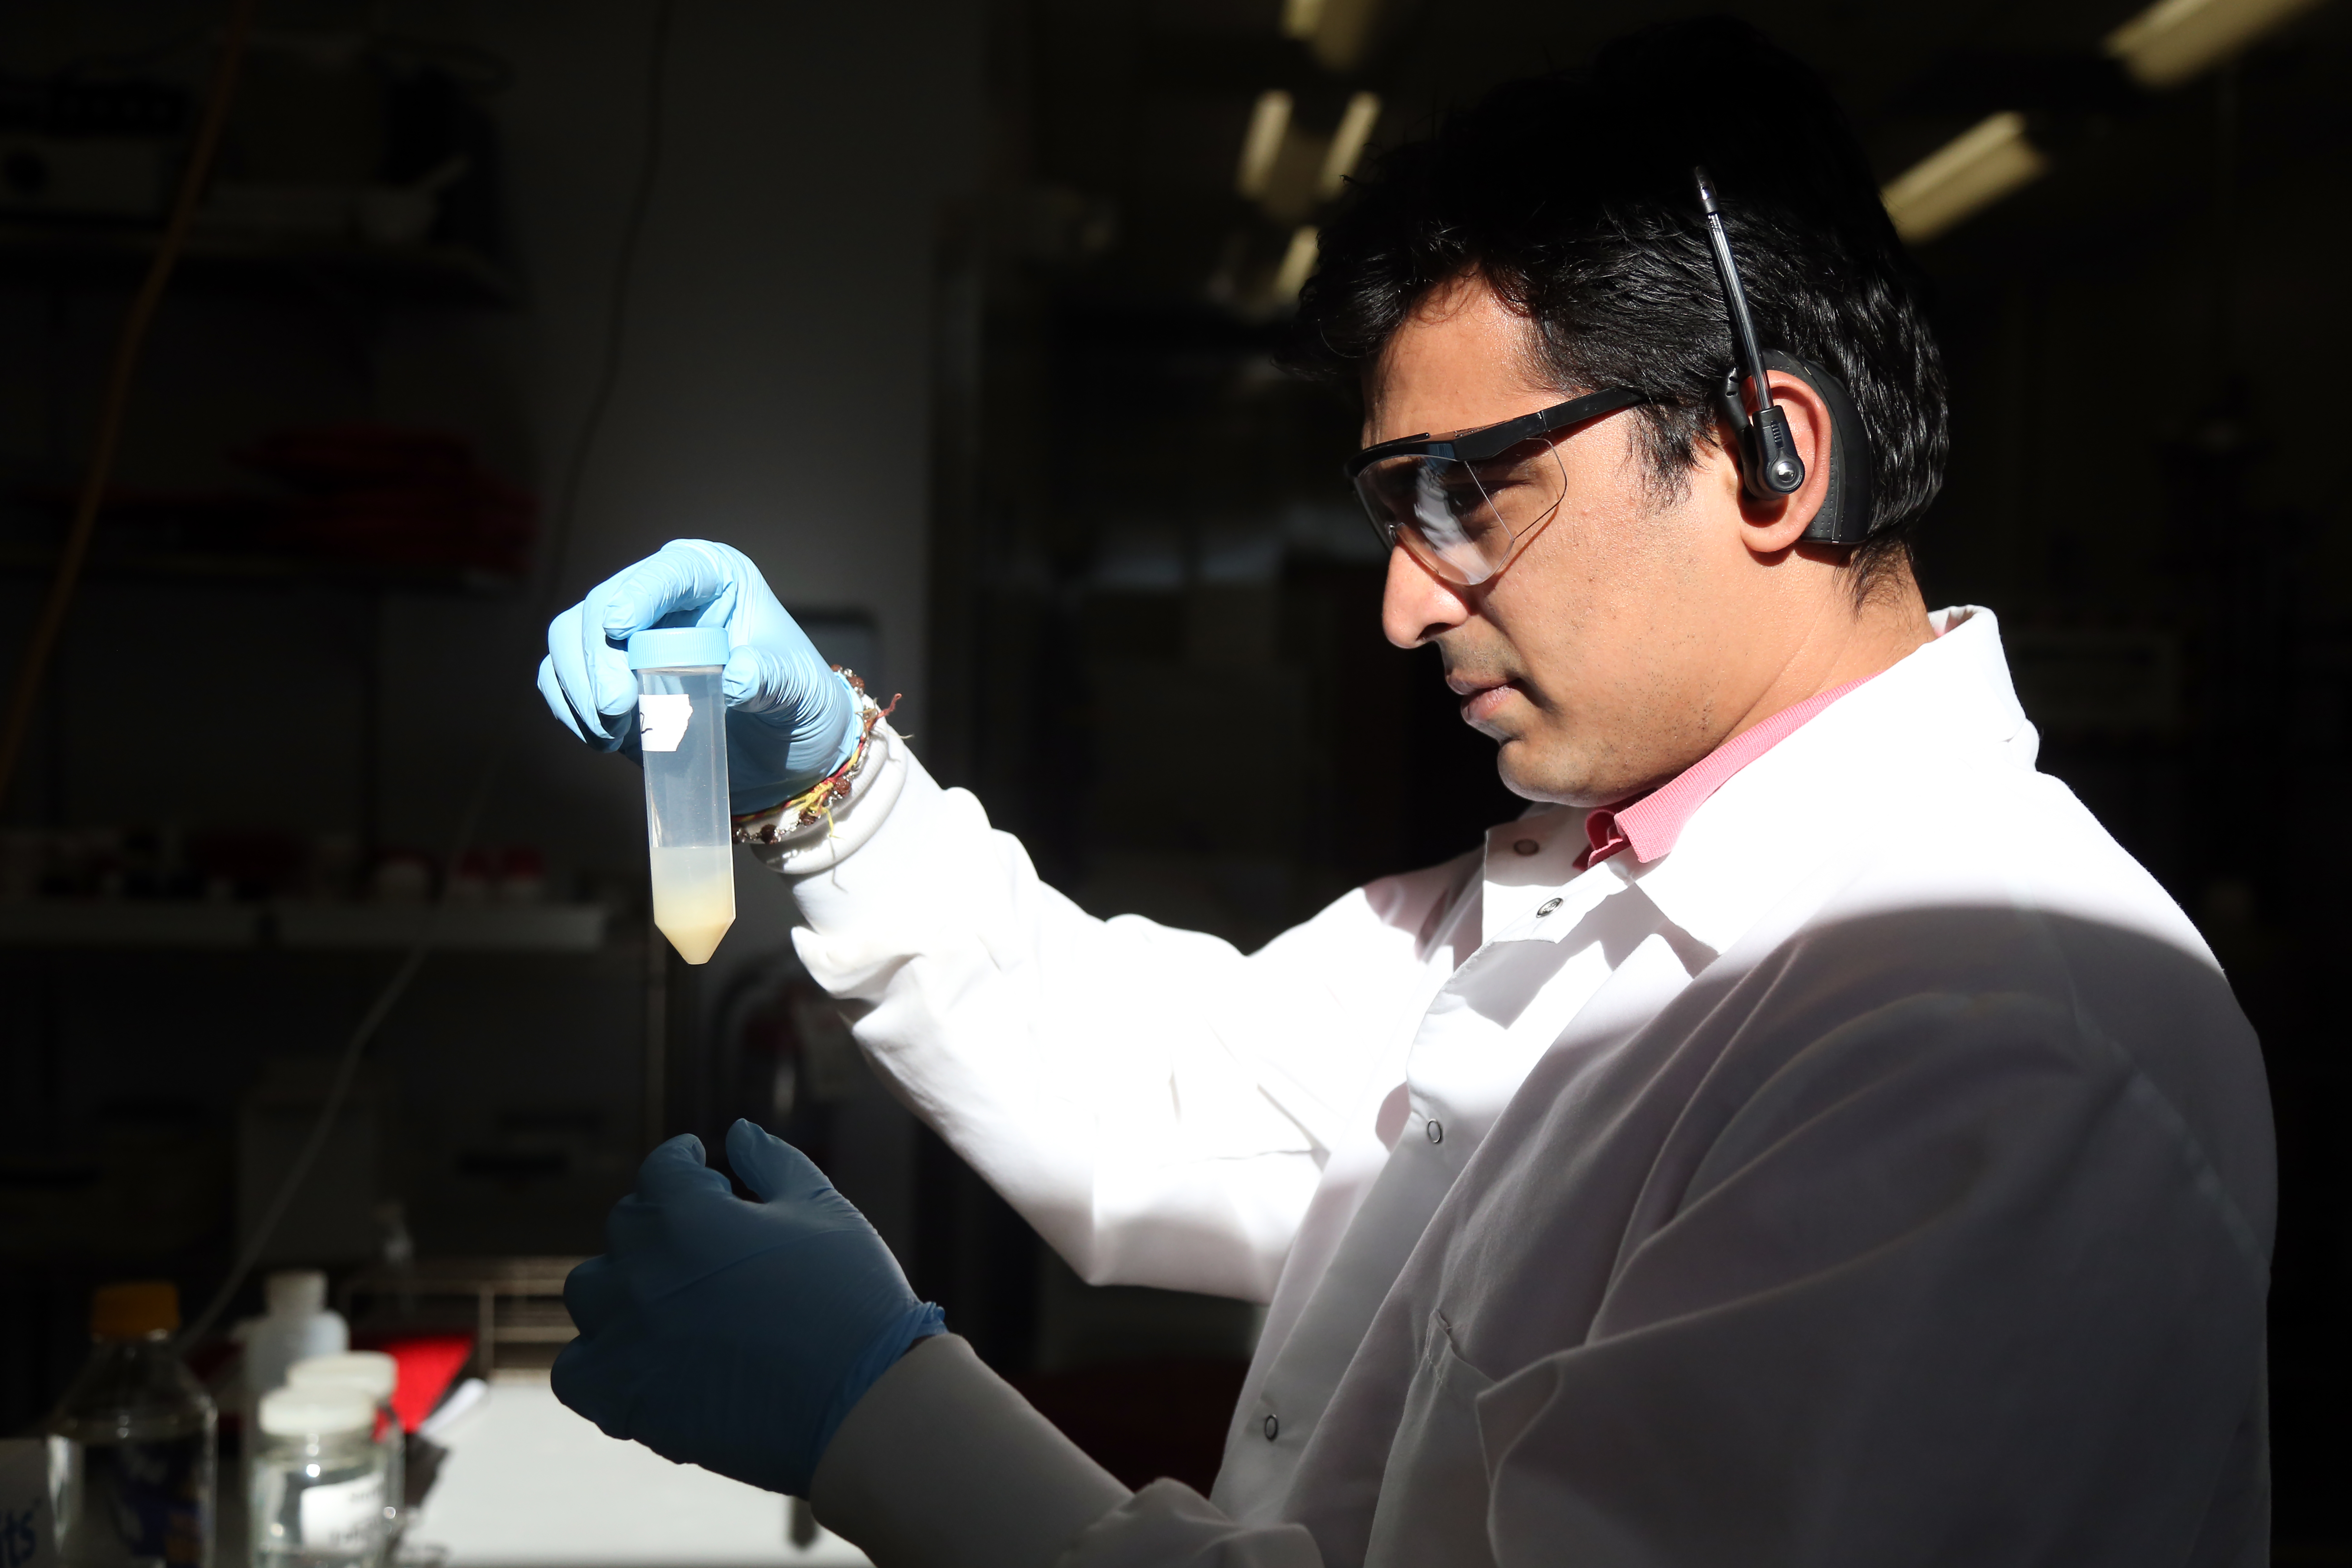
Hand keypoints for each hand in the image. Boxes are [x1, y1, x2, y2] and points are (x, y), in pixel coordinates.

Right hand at [537, 540, 858, 812]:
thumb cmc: (797, 703)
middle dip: (598, 657)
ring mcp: (627, 634)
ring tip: (612, 732)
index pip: (667, 572)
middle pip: (601, 606)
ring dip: (579, 686)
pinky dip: (571, 708)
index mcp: (712, 576)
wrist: (784, 750)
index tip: (619, 627)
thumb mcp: (798, 690)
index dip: (637, 594)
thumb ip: (771, 679)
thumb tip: (735, 676)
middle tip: (616, 709)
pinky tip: (602, 738)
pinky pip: (560, 678)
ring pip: (569, 638)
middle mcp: (662, 596)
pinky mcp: (604, 676)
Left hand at [554, 1121, 943, 1497]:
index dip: (685, 1163)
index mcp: (689, 1216)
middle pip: (627, 1226)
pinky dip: (597, 1357)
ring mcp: (628, 1340)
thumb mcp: (822, 1210)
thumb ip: (773, 1162)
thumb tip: (738, 1132)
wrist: (861, 1403)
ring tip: (667, 1295)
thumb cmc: (851, 1298)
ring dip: (622, 1282)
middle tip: (707, 1239)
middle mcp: (644, 1273)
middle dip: (663, 1219)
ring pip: (590, 1291)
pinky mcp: (627, 1401)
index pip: (662, 1168)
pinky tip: (638, 1354)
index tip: (701, 1168)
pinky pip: (576, 1372)